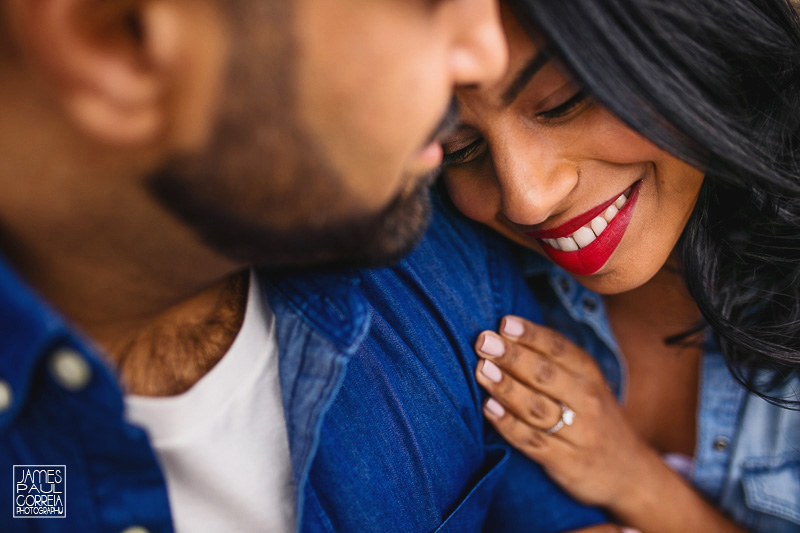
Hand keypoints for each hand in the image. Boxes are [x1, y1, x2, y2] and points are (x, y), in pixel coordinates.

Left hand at [474, 315, 660, 507]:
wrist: (629, 472)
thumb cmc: (592, 416)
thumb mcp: (585, 383)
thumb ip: (551, 360)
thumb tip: (504, 331)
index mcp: (589, 374)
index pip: (559, 348)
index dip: (531, 334)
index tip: (504, 323)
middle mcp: (586, 400)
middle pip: (545, 375)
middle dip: (512, 356)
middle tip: (484, 341)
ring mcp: (577, 432)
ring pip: (536, 407)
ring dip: (506, 387)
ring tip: (482, 370)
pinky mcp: (566, 461)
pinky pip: (532, 440)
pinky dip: (508, 424)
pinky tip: (489, 408)